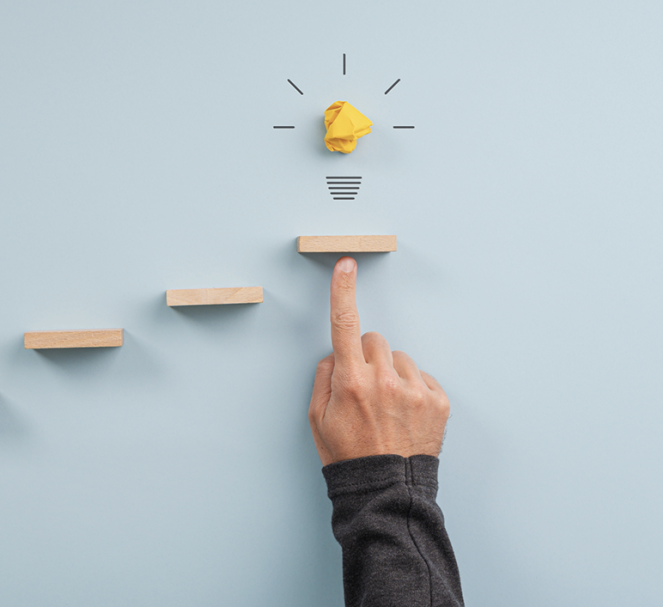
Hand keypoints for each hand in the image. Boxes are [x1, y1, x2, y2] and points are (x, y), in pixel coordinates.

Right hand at [308, 257, 450, 465]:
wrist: (386, 490)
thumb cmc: (348, 454)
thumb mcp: (317, 418)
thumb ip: (324, 378)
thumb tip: (336, 355)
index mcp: (351, 381)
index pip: (344, 325)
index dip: (343, 292)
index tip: (346, 266)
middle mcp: (384, 380)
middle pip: (374, 339)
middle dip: (366, 356)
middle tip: (364, 388)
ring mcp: (415, 390)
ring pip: (400, 357)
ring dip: (392, 373)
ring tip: (387, 406)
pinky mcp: (438, 401)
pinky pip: (423, 376)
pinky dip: (414, 389)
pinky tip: (405, 414)